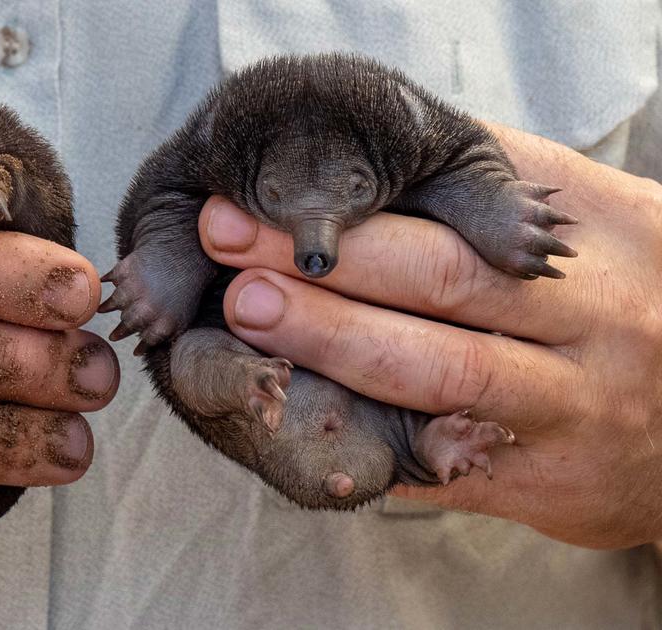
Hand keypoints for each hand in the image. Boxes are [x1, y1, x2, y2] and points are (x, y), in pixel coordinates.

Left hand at [198, 124, 661, 548]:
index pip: (469, 200)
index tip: (274, 186)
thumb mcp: (591, 228)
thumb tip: (371, 150)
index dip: (363, 198)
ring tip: (248, 313)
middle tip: (230, 240)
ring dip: (329, 339)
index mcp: (600, 234)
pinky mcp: (542, 482)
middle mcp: (595, 318)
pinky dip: (359, 431)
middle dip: (325, 261)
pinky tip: (290, 407)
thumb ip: (493, 188)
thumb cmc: (621, 304)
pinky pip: (436, 460)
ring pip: (436, 370)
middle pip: (444, 280)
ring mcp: (571, 406)